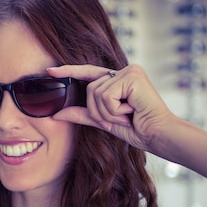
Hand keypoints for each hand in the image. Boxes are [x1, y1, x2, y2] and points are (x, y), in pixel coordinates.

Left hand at [47, 64, 176, 152]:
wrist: (158, 135)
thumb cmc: (137, 129)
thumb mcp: (103, 121)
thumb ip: (82, 114)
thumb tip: (56, 114)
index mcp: (117, 79)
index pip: (88, 73)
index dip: (68, 71)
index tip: (48, 71)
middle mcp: (124, 71)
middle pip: (90, 89)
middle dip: (99, 111)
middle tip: (121, 117)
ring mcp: (129, 71)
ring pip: (96, 93)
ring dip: (108, 112)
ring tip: (127, 114)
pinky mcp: (133, 77)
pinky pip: (107, 95)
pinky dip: (114, 109)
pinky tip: (131, 110)